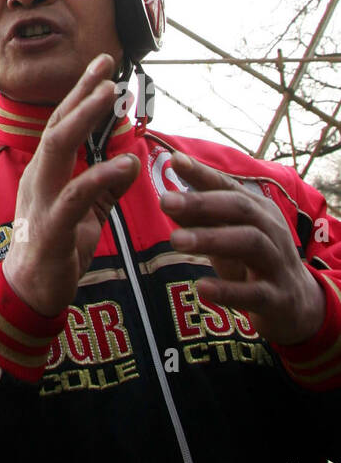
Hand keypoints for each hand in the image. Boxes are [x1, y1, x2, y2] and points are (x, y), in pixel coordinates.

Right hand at [2, 53, 139, 316]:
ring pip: (58, 147)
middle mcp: (38, 177)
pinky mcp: (52, 227)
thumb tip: (129, 162)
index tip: (103, 66)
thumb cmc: (57, 249)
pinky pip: (75, 195)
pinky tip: (125, 164)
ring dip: (83, 117)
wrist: (30, 293)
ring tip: (110, 95)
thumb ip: (106, 187)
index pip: (62, 123)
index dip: (80, 93)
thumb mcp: (89, 213)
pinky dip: (101, 176)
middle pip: (57, 124)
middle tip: (107, 68)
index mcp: (45, 172)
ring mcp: (41, 199)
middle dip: (81, 93)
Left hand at [162, 153, 325, 345]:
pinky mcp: (277, 298)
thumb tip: (167, 200)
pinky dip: (228, 290)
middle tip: (165, 201)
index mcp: (258, 210)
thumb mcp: (227, 235)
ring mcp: (277, 263)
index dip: (202, 173)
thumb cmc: (253, 260)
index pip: (228, 186)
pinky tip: (202, 288)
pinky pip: (255, 293)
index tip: (174, 160)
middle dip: (201, 203)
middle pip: (240, 208)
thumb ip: (200, 219)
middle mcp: (271, 230)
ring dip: (211, 239)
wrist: (296, 303)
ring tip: (175, 240)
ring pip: (250, 243)